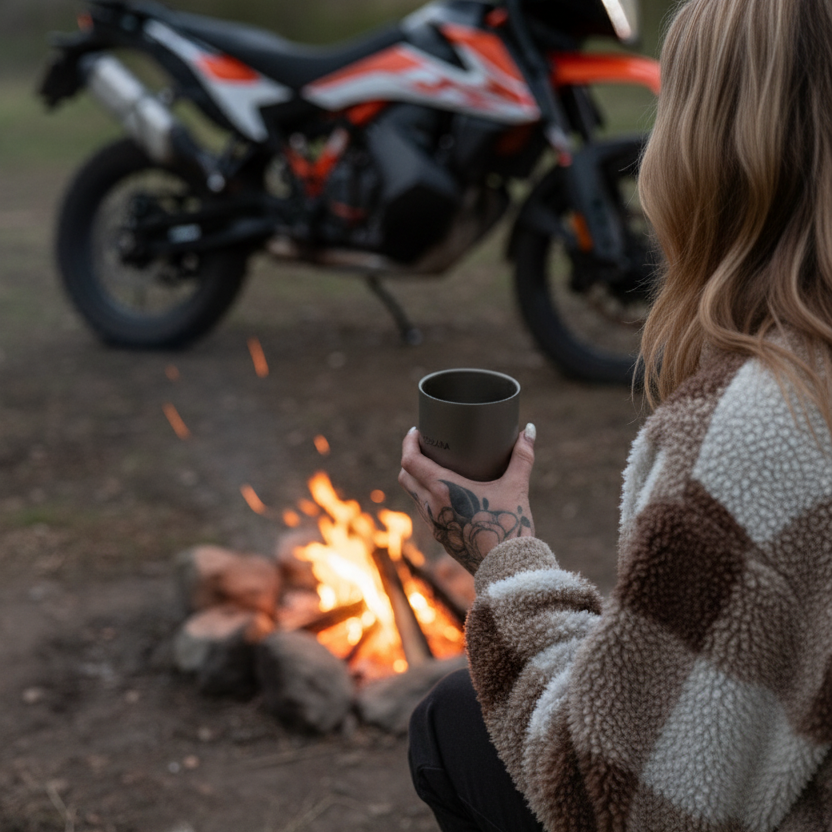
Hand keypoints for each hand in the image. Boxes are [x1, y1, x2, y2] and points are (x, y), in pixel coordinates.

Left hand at [399, 424, 535, 573]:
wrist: (508, 570)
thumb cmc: (511, 527)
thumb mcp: (517, 487)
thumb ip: (522, 456)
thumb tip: (528, 429)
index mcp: (443, 490)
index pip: (411, 461)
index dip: (409, 443)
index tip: (416, 431)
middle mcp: (432, 507)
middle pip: (405, 477)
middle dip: (410, 459)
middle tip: (425, 446)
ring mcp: (434, 524)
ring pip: (412, 495)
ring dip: (416, 479)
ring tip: (433, 466)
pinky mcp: (441, 537)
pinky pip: (423, 511)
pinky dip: (426, 496)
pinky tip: (443, 492)